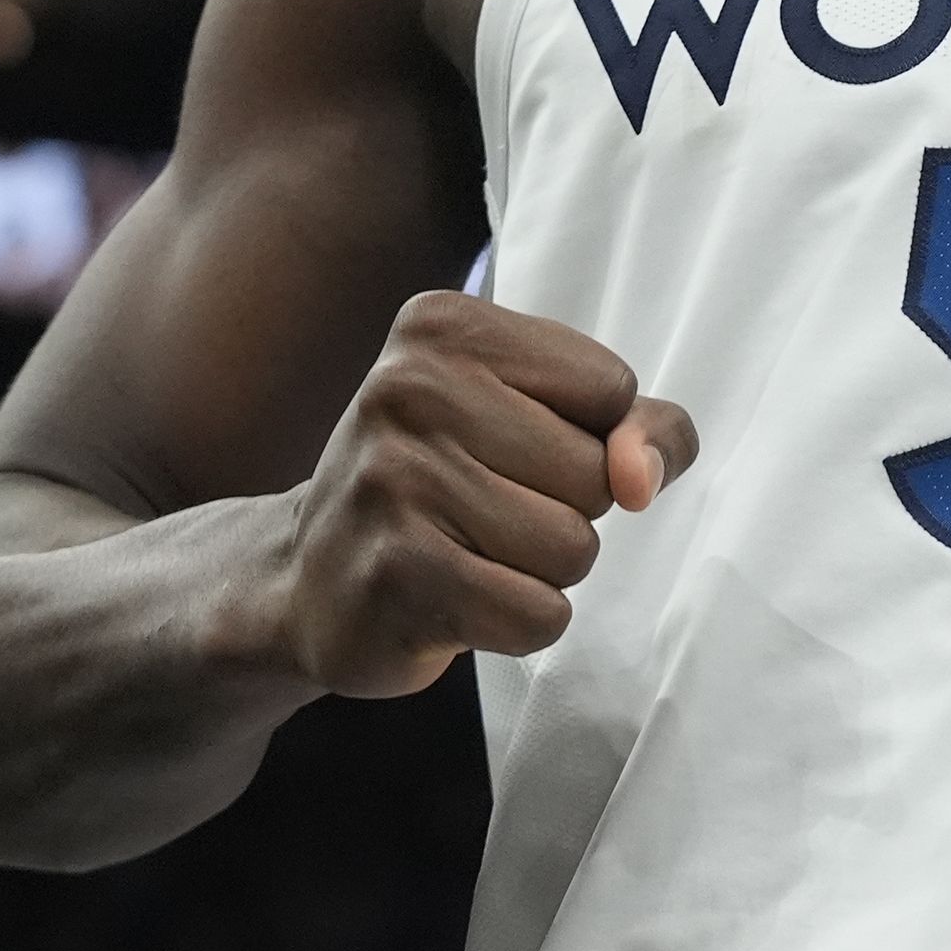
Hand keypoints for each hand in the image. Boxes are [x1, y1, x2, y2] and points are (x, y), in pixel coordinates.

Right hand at [261, 291, 697, 696]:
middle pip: (596, 475)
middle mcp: (409, 388)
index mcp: (445, 326)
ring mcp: (394, 481)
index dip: (589, 439)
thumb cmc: (445, 486)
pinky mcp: (395, 575)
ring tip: (467, 552)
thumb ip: (636, 425)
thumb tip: (642, 476)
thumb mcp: (541, 419)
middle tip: (481, 510)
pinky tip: (456, 601)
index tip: (509, 446)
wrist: (308, 578)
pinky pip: (538, 615)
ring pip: (572, 549)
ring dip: (540, 573)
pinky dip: (518, 624)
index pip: (611, 389)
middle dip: (565, 511)